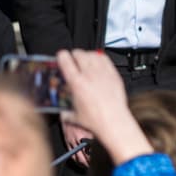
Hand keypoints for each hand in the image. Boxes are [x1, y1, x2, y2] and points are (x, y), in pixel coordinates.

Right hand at [56, 49, 151, 165]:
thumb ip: (65, 113)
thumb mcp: (74, 117)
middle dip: (74, 55)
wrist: (114, 122)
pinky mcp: (113, 74)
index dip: (61, 56)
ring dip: (86, 55)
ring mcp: (102, 73)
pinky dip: (99, 57)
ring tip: (84, 60)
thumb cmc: (97, 121)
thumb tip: (62, 113)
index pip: (65, 59)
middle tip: (73, 60)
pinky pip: (105, 59)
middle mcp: (89, 75)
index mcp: (76, 83)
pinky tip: (97, 61)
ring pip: (92, 54)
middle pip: (79, 53)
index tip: (61, 56)